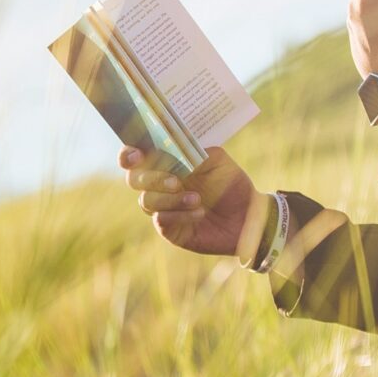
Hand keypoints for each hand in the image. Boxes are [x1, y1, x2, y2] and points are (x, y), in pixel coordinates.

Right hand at [121, 145, 259, 259]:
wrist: (248, 216)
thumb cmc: (231, 185)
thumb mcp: (217, 160)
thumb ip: (194, 150)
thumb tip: (173, 147)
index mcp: (166, 163)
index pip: (136, 156)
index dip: (128, 154)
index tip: (137, 155)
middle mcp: (158, 185)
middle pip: (134, 179)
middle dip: (152, 178)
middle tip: (176, 182)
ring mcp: (162, 208)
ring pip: (146, 201)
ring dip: (170, 199)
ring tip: (197, 199)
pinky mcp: (169, 229)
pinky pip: (161, 220)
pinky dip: (179, 215)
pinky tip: (199, 212)